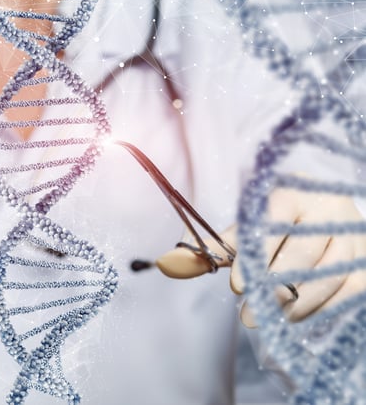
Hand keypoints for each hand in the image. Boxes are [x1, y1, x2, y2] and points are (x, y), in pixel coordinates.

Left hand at [156, 187, 365, 326]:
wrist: (327, 212)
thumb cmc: (275, 223)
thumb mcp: (243, 229)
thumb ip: (208, 248)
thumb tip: (165, 264)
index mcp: (289, 193)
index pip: (270, 223)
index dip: (252, 255)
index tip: (234, 284)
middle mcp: (325, 210)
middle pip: (301, 252)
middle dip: (270, 286)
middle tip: (246, 312)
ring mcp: (351, 235)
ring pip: (325, 273)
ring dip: (293, 302)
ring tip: (266, 318)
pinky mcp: (365, 261)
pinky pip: (347, 289)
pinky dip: (320, 308)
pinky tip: (294, 318)